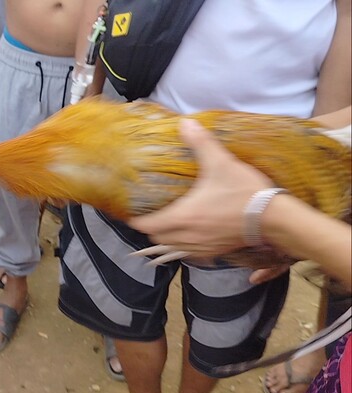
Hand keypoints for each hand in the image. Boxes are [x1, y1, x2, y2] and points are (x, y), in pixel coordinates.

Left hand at [128, 119, 273, 257]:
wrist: (274, 218)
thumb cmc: (244, 191)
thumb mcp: (220, 162)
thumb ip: (200, 143)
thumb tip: (185, 123)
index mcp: (182, 217)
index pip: (147, 225)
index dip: (136, 220)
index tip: (133, 212)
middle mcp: (187, 237)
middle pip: (157, 238)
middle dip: (151, 228)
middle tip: (152, 214)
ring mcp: (201, 248)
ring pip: (172, 248)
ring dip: (167, 239)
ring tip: (168, 224)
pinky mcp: (215, 253)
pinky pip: (190, 254)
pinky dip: (184, 246)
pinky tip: (191, 234)